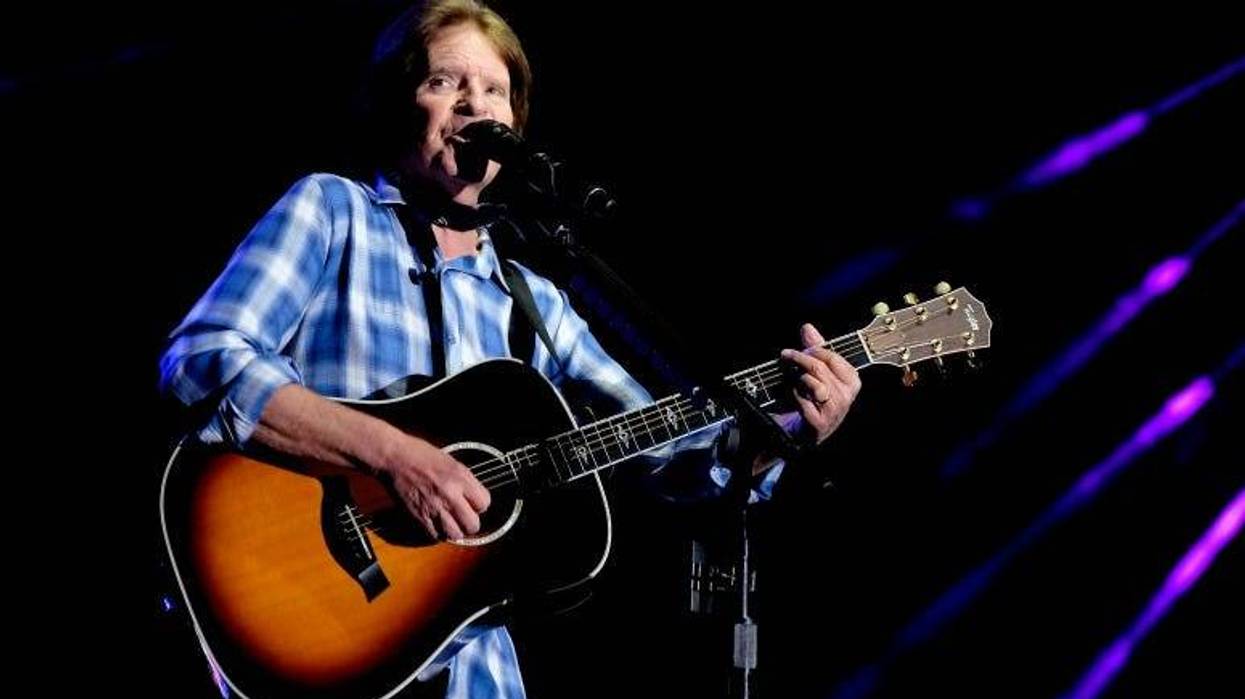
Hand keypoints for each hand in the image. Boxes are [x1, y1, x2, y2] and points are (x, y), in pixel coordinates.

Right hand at [377, 433, 490, 539]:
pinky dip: (438, 533)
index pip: (484, 503)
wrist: (395, 458)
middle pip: (473, 524)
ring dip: (456, 530)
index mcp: (460, 477)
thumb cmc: (420, 454)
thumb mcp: (451, 462)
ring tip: (452, 523)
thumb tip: (474, 496)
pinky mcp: (419, 516)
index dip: (480, 504)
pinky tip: (437, 523)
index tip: (474, 502)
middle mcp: (450, 494)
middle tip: (465, 516)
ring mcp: (434, 507)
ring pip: (456, 534)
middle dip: (471, 522)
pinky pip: (435, 535)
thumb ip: (464, 481)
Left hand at [780, 323, 861, 444]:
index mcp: (851, 381)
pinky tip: (792, 395)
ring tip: (791, 378)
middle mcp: (846, 396)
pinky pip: (803, 400)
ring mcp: (834, 411)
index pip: (833, 357)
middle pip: (820, 368)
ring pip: (813, 383)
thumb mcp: (817, 372)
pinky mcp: (820, 423)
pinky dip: (794, 395)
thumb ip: (814, 349)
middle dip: (800, 359)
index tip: (800, 347)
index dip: (814, 349)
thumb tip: (808, 328)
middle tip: (786, 355)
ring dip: (797, 378)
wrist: (805, 433)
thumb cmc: (813, 399)